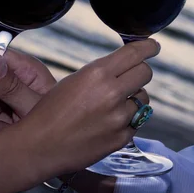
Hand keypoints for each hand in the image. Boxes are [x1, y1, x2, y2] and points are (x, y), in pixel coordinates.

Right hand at [19, 39, 158, 176]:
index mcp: (97, 74)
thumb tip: (126, 67)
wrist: (39, 146)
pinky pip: (136, 122)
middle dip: (140, 72)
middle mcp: (112, 93)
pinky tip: (107, 123)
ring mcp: (118, 118)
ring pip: (143, 99)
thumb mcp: (74, 81)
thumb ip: (102, 73)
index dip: (148, 47)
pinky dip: (126, 121)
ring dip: (133, 98)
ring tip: (111, 106)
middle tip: (130, 77)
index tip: (153, 46)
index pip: (134, 53)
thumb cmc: (51, 111)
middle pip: (145, 73)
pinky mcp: (121, 138)